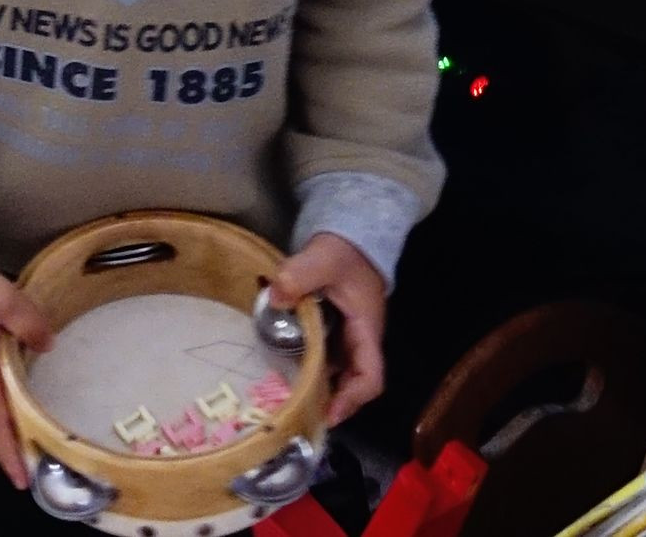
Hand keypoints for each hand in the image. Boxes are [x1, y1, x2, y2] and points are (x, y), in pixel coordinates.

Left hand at [270, 233, 387, 424]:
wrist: (350, 233)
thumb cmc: (344, 249)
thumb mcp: (322, 258)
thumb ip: (299, 274)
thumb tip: (274, 297)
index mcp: (366, 331)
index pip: (370, 378)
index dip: (351, 400)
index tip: (326, 413)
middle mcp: (360, 340)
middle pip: (353, 383)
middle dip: (330, 400)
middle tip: (298, 412)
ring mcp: (348, 336)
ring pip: (337, 372)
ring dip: (318, 385)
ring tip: (287, 396)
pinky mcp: (334, 329)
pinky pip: (325, 356)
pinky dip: (309, 365)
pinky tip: (284, 365)